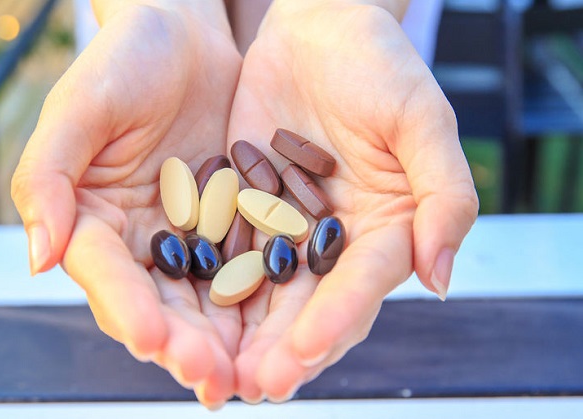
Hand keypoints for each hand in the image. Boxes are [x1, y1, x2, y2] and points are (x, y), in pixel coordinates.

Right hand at [11, 1, 241, 407]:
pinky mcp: (232, 225)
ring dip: (226, 341)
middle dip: (184, 344)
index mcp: (91, 220)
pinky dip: (263, 301)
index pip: (104, 274)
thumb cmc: (123, 60)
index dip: (126, 308)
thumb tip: (37, 257)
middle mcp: (139, 241)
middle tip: (213, 379)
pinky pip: (248, 266)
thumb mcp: (80, 107)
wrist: (184, 34)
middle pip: (158, 303)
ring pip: (205, 300)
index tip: (152, 338)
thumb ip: (48, 178)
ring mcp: (189, 237)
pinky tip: (285, 328)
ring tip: (250, 376)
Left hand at [227, 2, 478, 401]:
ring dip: (242, 335)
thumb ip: (443, 196)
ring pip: (265, 293)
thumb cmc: (379, 64)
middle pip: (311, 305)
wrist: (317, 28)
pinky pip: (225, 252)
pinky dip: (209, 286)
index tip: (306, 350)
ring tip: (217, 371)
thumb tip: (442, 279)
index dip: (337, 319)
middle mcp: (336, 242)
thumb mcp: (422, 119)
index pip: (362, 285)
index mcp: (387, 229)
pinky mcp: (245, 208)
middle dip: (284, 347)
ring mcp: (287, 229)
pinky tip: (186, 315)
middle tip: (255, 384)